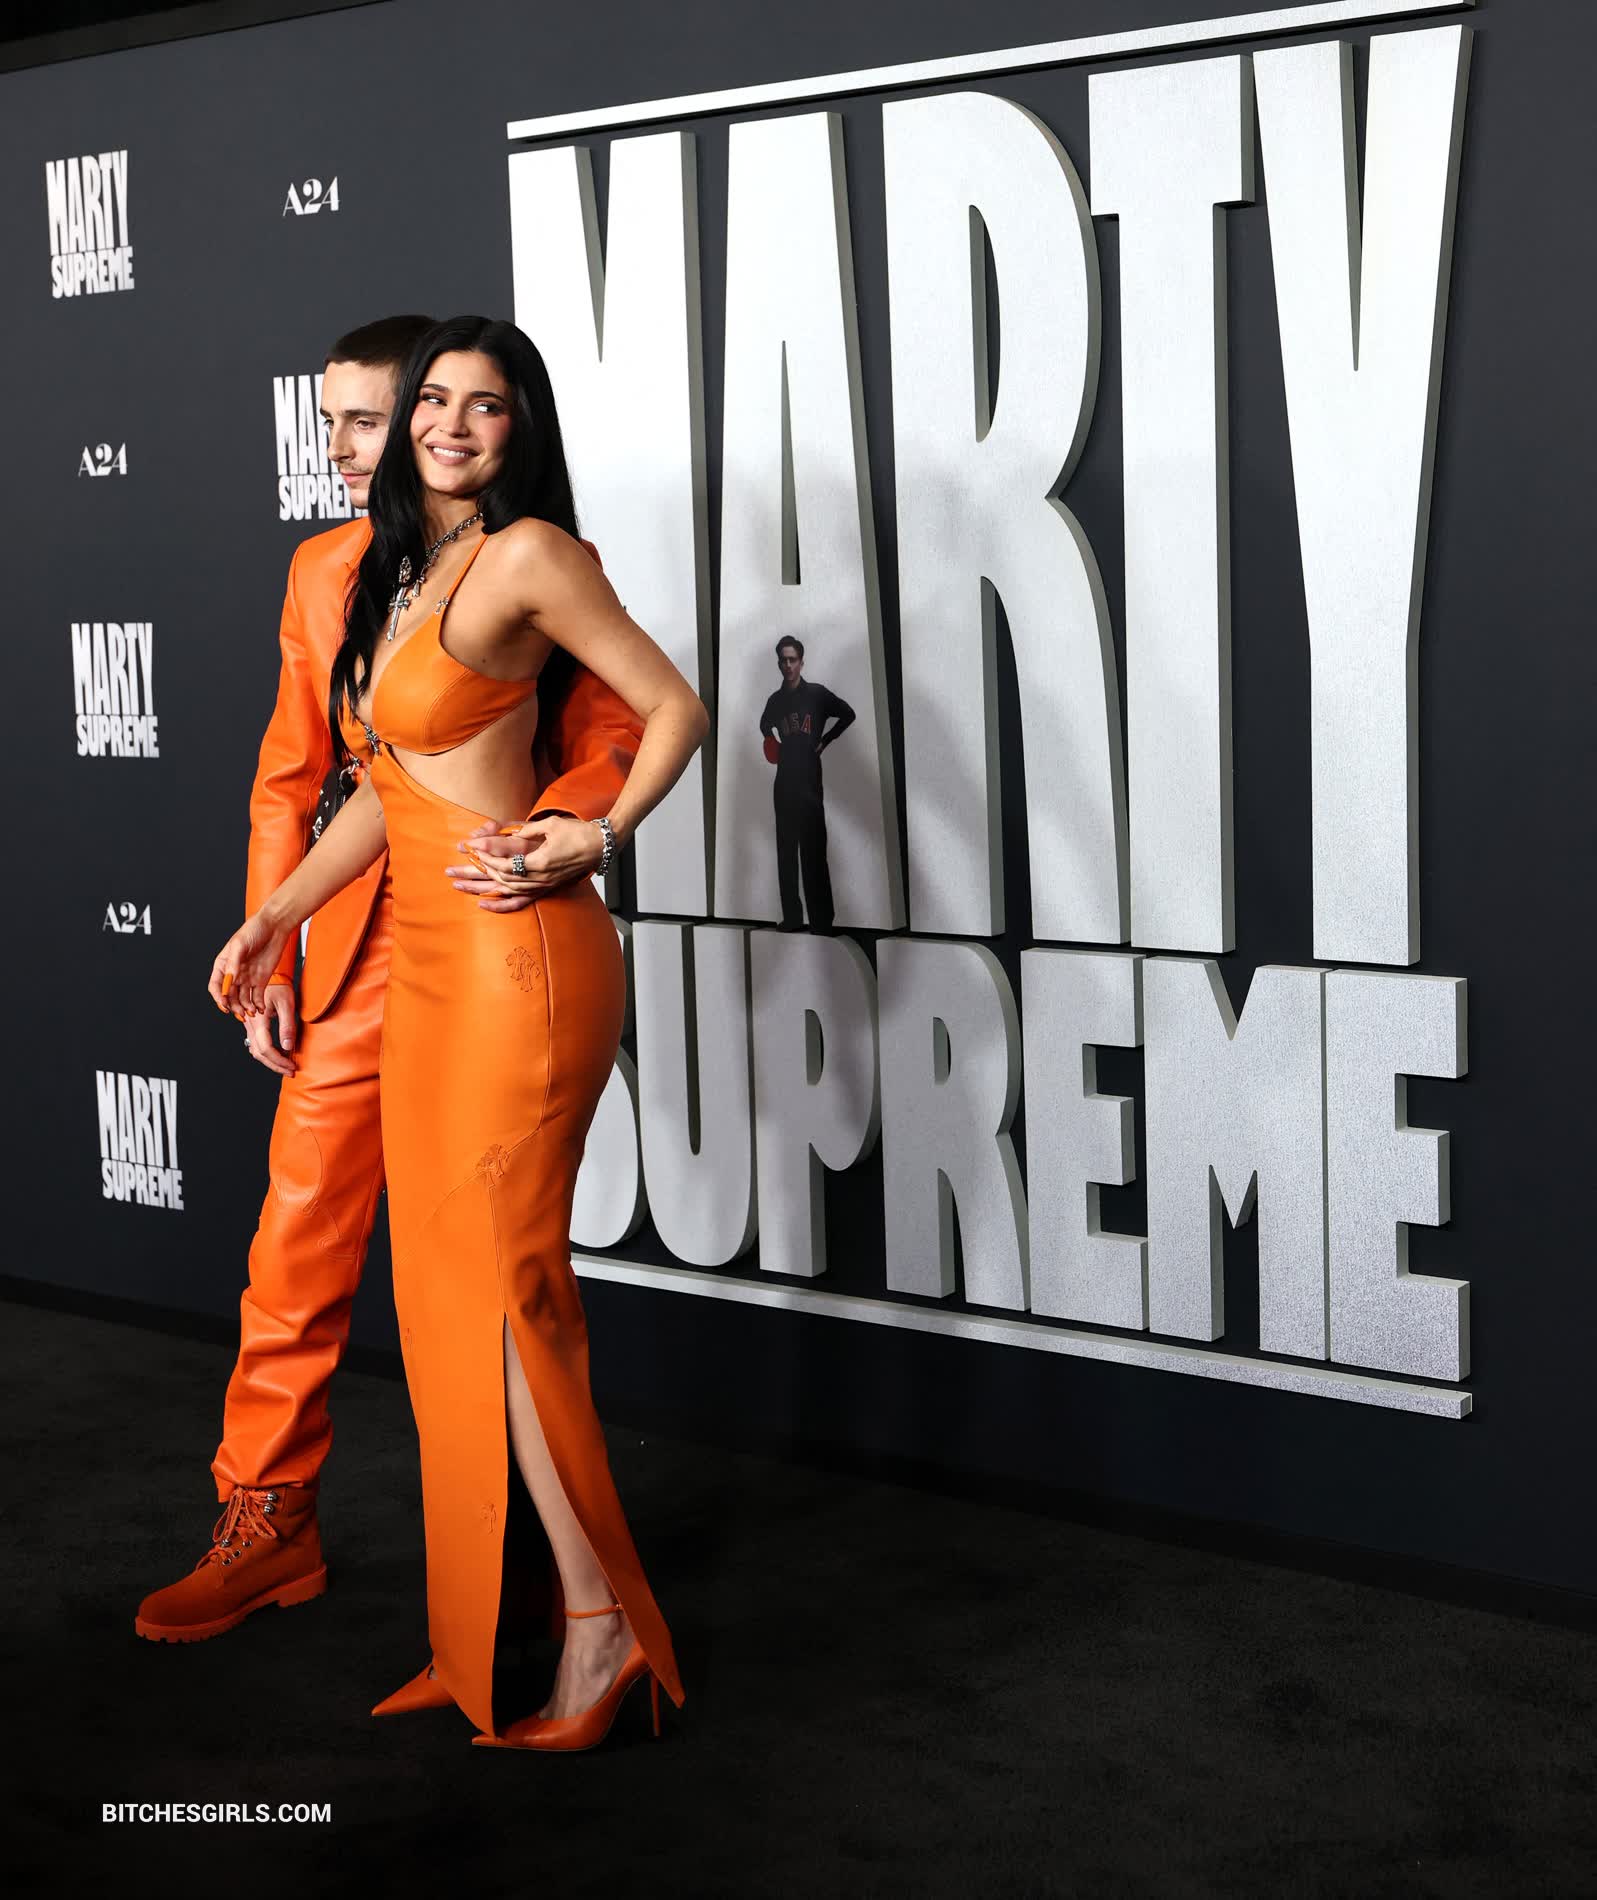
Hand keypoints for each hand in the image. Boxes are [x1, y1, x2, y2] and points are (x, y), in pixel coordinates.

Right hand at [208, 911, 294, 1018]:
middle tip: (241, 1013)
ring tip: (252, 1012)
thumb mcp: (240, 945)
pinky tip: (260, 1010)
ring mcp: (247, 978)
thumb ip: (234, 963)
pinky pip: (257, 997)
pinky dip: (257, 1005)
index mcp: (223, 964)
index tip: (224, 1005)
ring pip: (242, 999)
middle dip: (233, 1006)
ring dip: (245, 1008)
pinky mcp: (261, 980)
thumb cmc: (254, 930)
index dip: (219, 997)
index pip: (216, 985)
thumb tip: (229, 980)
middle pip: (229, 995)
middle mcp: (234, 974)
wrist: (275, 926)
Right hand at [244, 982, 297, 1077]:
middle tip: (290, 1071)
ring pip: (256, 1050)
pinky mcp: (251, 1024)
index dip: (279, 1061)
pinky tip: (277, 1055)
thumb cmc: (279, 986)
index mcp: (258, 1020)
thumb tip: (287, 1047)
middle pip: (260, 1053)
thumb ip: (287, 1026)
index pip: (267, 1049)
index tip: (292, 1066)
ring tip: (285, 1066)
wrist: (270, 974)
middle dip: (276, 1065)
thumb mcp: (287, 1004)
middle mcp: (250, 1024)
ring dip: (270, 1061)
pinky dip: (266, 1053)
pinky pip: (256, 1043)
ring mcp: (249, 1025)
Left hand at [445, 815, 603, 908]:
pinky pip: (520, 901)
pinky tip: (483, 904)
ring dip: (482, 886)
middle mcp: (540, 878)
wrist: (600, 846)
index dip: (486, 857)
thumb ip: (527, 830)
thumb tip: (508, 833)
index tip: (471, 850)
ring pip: (507, 890)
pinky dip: (500, 905)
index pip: (505, 863)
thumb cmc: (578, 833)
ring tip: (460, 884)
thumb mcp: (551, 825)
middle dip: (476, 873)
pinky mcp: (546, 888)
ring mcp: (543, 885)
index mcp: (541, 862)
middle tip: (455, 869)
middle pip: (501, 878)